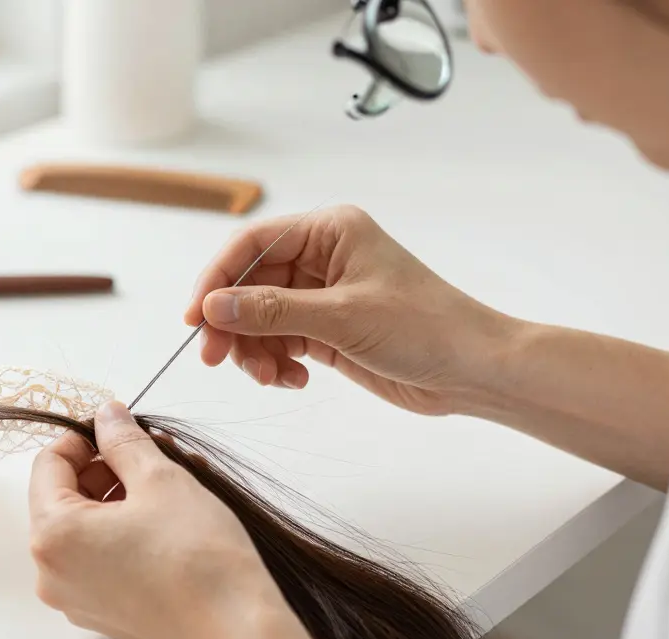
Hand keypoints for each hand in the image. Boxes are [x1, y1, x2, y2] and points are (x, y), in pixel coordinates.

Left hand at [27, 401, 288, 638]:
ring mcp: (75, 600)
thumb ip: (123, 440)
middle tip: (149, 455)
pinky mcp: (102, 616)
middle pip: (62, 498)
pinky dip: (120, 535)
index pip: (48, 464)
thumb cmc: (198, 556)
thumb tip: (106, 415)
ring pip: (82, 530)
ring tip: (164, 488)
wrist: (236, 632)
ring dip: (115, 500)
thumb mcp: (160, 478)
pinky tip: (162, 524)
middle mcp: (51, 573)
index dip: (83, 437)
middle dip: (102, 470)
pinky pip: (97, 561)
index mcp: (53, 535)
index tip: (118, 428)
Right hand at [185, 205, 517, 415]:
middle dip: (232, 324)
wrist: (473, 371)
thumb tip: (213, 308)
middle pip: (248, 284)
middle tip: (216, 359)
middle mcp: (321, 256)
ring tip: (270, 377)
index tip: (195, 318)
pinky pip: (278, 341)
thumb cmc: (426, 327)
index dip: (216, 279)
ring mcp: (322, 294)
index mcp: (329, 230)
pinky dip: (275, 363)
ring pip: (258, 318)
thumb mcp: (342, 317)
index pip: (251, 245)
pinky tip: (293, 379)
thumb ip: (272, 311)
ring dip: (254, 350)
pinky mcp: (326, 329)